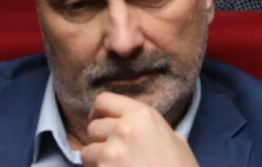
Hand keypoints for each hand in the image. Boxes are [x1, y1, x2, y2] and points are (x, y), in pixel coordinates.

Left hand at [80, 92, 198, 166]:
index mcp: (143, 114)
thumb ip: (151, 128)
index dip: (99, 112)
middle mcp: (124, 129)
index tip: (102, 121)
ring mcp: (111, 153)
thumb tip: (139, 129)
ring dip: (96, 160)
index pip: (103, 101)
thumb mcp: (174, 138)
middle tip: (112, 150)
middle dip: (99, 139)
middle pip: (93, 127)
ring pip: (86, 151)